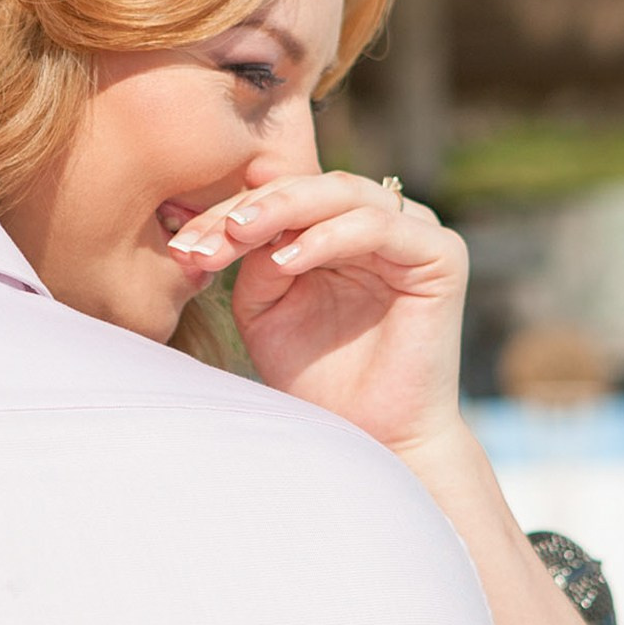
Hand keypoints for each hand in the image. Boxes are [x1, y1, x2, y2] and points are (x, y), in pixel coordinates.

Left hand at [169, 171, 469, 452]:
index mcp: (342, 229)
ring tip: (238, 233)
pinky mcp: (442, 256)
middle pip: (311, 186)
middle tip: (206, 232)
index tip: (181, 241)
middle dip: (252, 207)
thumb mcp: (266, 308)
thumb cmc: (317, 377)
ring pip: (344, 193)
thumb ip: (255, 258)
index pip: (284, 197)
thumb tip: (237, 218)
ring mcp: (415, 234)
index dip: (230, 212)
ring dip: (284, 210)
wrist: (370, 438)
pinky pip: (378, 227)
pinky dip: (329, 236)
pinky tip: (287, 260)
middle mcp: (381, 223)